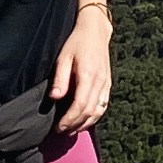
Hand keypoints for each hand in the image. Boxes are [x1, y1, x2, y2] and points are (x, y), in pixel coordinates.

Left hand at [51, 9, 111, 132]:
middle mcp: (100, 82)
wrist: (95, 31)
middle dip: (75, 125)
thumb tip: (54, 98)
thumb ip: (60, 79)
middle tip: (61, 131)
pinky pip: (103, 105)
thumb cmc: (76, 43)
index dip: (69, 120)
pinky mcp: (108, 84)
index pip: (80, 105)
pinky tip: (84, 120)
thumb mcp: (63, 57)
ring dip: (85, 124)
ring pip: (98, 111)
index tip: (58, 127)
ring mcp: (106, 84)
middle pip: (89, 112)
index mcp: (88, 75)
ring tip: (71, 130)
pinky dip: (94, 117)